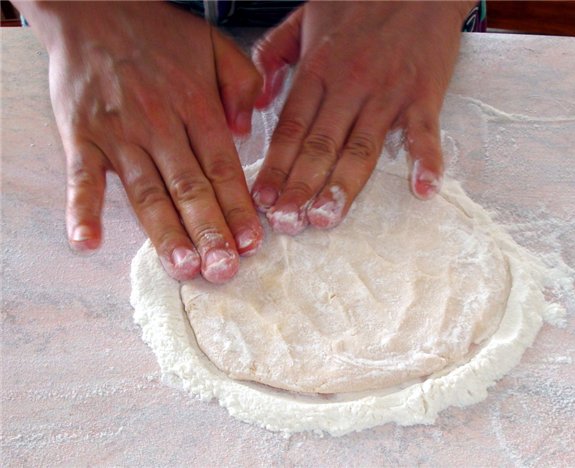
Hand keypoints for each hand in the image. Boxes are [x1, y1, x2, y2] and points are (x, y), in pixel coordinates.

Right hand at [17, 1, 262, 282]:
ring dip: (164, 233)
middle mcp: (161, 126)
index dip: (238, 209)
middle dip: (208, 232)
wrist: (93, 7)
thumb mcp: (216, 45)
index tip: (252, 244)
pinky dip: (82, 210)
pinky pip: (81, 178)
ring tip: (182, 267)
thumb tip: (245, 129)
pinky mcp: (81, 136)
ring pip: (146, 192)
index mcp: (197, 107)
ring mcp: (119, 134)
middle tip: (223, 270)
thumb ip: (242, 84)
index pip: (223, 169)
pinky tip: (88, 243)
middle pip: (189, 188)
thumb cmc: (158, 33)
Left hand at [251, 1, 472, 233]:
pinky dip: (425, 160)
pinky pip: (424, 131)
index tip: (262, 199)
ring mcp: (387, 91)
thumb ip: (273, 54)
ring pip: (361, 146)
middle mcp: (349, 84)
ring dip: (344, 185)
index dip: (276, 166)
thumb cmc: (360, 1)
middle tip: (288, 222)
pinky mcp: (423, 93)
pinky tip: (422, 189)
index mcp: (318, 69)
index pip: (291, 127)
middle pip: (320, 144)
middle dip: (300, 187)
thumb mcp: (304, 16)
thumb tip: (258, 100)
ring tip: (327, 217)